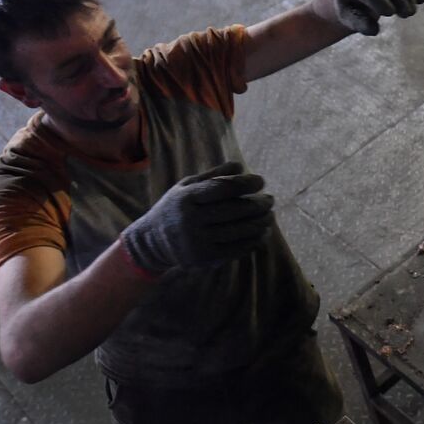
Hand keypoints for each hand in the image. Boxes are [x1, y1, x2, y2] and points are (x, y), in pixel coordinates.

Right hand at [119, 162, 274, 274]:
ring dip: (261, 222)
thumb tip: (240, 165)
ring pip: (240, 231)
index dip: (246, 183)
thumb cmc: (176, 208)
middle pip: (235, 210)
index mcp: (186, 198)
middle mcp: (190, 220)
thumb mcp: (186, 187)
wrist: (152, 242)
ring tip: (270, 215)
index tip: (261, 182)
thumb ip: (212, 176)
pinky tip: (263, 232)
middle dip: (259, 204)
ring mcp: (197, 241)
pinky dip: (255, 240)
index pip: (223, 188)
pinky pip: (238, 249)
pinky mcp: (204, 258)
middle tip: (270, 200)